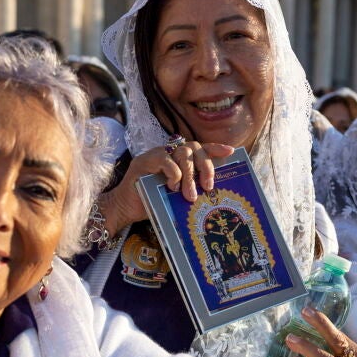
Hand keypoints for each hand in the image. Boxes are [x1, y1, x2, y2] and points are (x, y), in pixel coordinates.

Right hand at [100, 140, 234, 233]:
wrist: (126, 209)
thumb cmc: (152, 203)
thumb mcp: (177, 195)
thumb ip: (191, 187)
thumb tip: (214, 191)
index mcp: (178, 159)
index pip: (200, 148)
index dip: (215, 148)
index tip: (230, 151)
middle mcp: (168, 153)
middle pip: (194, 147)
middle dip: (205, 166)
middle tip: (208, 186)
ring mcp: (156, 155)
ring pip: (182, 153)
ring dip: (190, 175)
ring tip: (189, 195)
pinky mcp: (144, 161)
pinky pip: (165, 159)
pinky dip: (173, 173)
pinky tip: (172, 187)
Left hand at [285, 307, 356, 356]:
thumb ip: (326, 343)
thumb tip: (304, 320)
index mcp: (354, 354)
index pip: (339, 334)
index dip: (323, 321)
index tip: (306, 310)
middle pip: (337, 343)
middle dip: (321, 326)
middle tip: (303, 315)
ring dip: (308, 348)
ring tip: (290, 339)